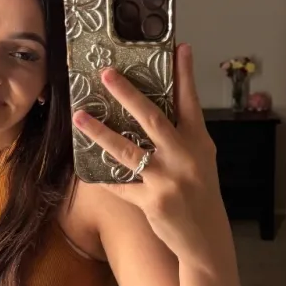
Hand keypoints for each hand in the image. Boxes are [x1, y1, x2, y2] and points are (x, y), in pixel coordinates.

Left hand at [73, 44, 224, 257]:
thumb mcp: (201, 158)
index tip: (179, 48)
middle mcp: (184, 157)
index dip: (185, 74)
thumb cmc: (201, 193)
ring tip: (79, 116)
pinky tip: (86, 170)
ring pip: (126, 150)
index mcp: (198, 142)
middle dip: (127, 94)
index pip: (191, 102)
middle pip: (152, 118)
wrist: (206, 237)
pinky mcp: (152, 202)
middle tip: (106, 74)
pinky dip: (102, 178)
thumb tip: (162, 107)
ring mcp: (167, 180)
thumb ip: (184, 134)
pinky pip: (119, 185)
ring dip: (99, 132)